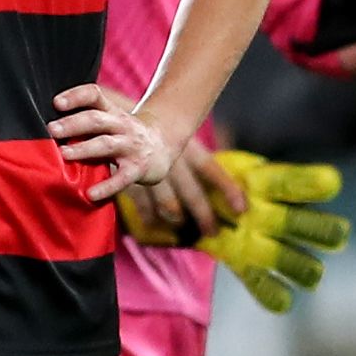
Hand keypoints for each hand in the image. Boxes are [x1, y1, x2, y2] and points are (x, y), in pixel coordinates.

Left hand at [48, 83, 179, 202]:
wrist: (163, 146)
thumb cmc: (125, 135)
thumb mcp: (111, 121)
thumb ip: (87, 121)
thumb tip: (49, 127)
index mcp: (112, 111)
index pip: (94, 95)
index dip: (76, 96)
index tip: (56, 102)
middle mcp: (122, 125)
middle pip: (96, 120)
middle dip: (73, 124)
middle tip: (51, 130)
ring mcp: (131, 146)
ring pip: (106, 144)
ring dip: (84, 148)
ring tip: (64, 154)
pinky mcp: (138, 168)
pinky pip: (121, 178)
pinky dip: (106, 187)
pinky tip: (90, 194)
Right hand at [134, 137, 251, 240]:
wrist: (114, 122)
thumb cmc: (150, 131)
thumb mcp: (175, 137)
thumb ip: (191, 156)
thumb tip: (212, 179)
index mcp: (186, 148)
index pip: (212, 171)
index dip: (228, 190)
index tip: (241, 210)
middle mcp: (172, 161)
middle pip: (193, 194)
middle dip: (204, 216)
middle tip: (212, 232)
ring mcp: (151, 173)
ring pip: (169, 206)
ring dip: (176, 219)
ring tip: (179, 223)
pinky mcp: (130, 182)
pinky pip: (144, 208)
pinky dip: (149, 218)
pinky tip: (153, 225)